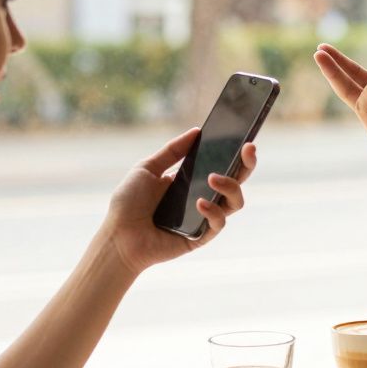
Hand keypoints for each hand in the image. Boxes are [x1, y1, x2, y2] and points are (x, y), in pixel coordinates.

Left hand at [100, 128, 257, 274]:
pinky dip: (213, 211)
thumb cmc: (128, 204)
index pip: (223, 165)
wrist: (118, 236)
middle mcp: (204, 198)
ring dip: (231, 186)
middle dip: (247, 164)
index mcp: (193, 181)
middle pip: (237, 181)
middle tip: (248, 149)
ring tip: (214, 178)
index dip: (237, 153)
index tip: (245, 139)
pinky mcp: (201, 236)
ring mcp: (205, 218)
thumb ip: (173, 151)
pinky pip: (219, 223)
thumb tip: (197, 131)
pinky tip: (199, 203)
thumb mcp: (148, 168)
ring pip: (236, 202)